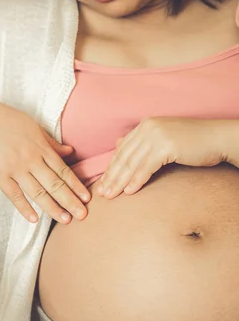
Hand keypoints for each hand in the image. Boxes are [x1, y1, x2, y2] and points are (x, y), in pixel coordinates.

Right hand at [0, 98, 90, 223]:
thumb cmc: (4, 119)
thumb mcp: (32, 126)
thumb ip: (51, 142)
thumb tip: (70, 152)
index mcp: (41, 146)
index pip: (63, 170)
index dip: (76, 185)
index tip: (87, 198)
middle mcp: (31, 159)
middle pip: (55, 184)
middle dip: (70, 201)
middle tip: (83, 216)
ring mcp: (15, 168)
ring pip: (38, 192)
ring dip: (52, 208)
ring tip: (65, 220)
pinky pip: (14, 194)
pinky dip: (24, 207)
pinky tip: (34, 219)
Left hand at [98, 117, 228, 198]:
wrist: (219, 138)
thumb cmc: (193, 142)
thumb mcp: (163, 140)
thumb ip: (142, 142)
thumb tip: (118, 144)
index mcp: (145, 125)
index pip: (123, 149)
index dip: (111, 167)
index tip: (102, 183)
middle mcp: (147, 127)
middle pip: (124, 156)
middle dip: (111, 176)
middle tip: (101, 193)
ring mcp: (156, 135)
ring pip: (132, 163)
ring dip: (119, 181)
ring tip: (110, 196)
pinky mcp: (166, 146)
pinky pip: (146, 167)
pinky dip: (136, 180)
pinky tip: (129, 192)